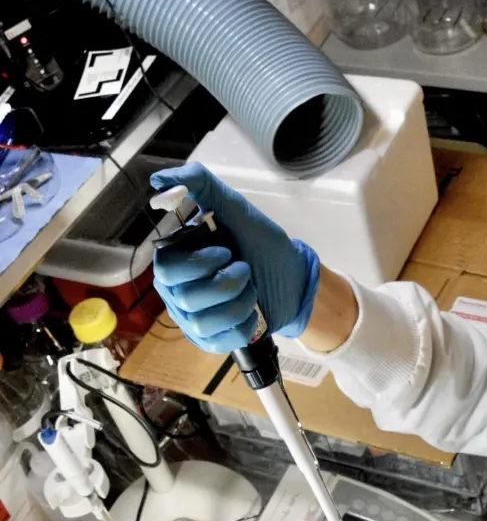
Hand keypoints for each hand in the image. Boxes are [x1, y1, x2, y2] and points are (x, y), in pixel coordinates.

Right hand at [150, 162, 319, 352]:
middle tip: (246, 271)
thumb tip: (159, 179)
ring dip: (238, 304)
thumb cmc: (261, 244)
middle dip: (226, 284)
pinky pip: (217, 342)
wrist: (293, 279)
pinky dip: (242, 327)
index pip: (166, 269)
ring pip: (202, 322)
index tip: (226, 253)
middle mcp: (177, 290)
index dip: (198, 264)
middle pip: (185, 298)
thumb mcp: (236, 208)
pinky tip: (251, 313)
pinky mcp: (211, 340)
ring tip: (251, 291)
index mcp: (176, 260)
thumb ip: (199, 184)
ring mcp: (192, 318)